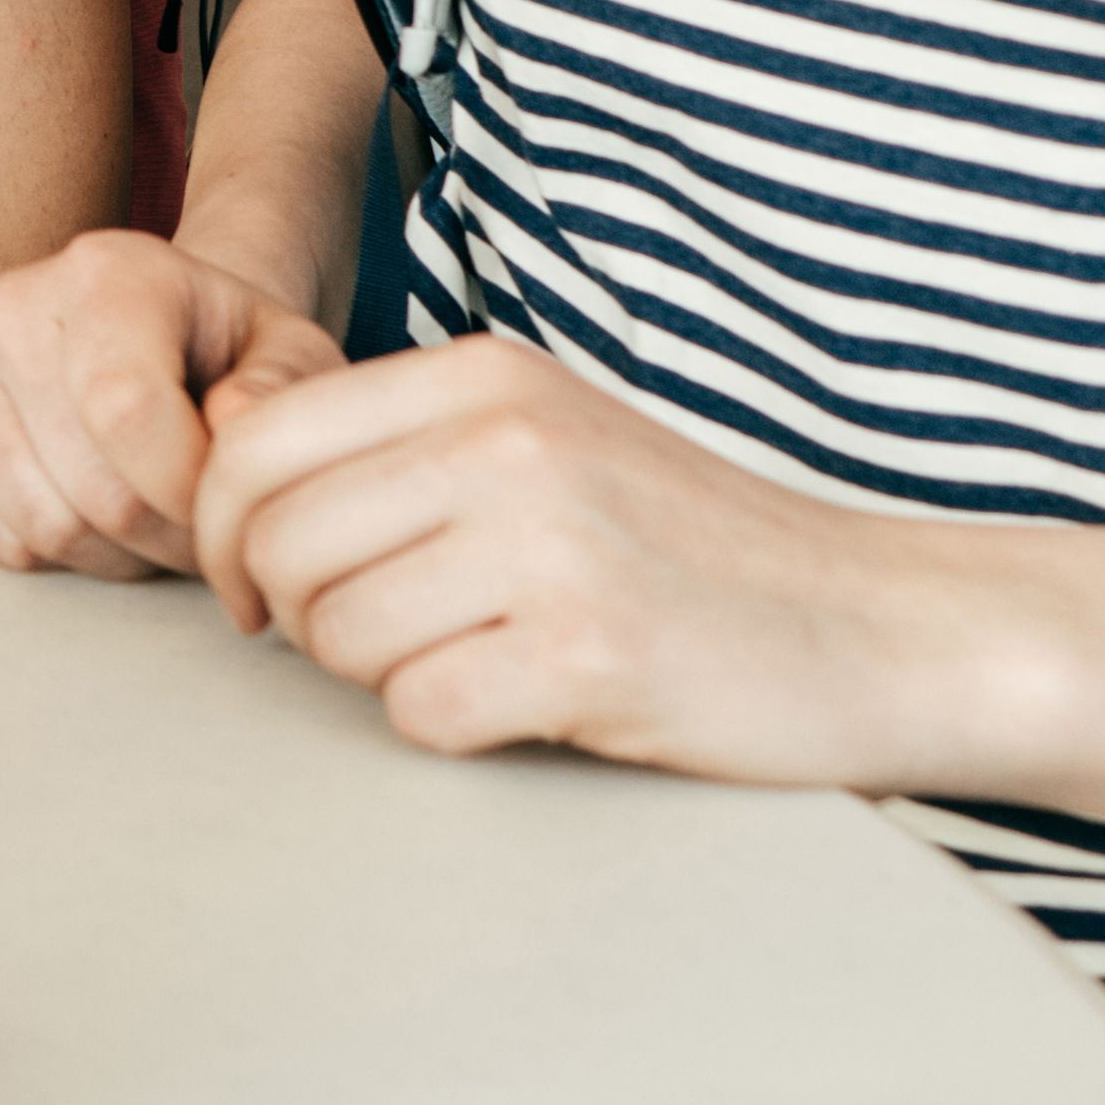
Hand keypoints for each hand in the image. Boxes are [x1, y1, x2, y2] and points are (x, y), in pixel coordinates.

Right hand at [0, 230, 342, 578]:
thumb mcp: (291, 354)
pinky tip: (100, 511)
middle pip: (93, 487)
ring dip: (120, 554)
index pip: (124, 409)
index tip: (227, 500)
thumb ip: (281, 388)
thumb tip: (230, 425)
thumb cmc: (227, 351)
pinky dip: (64, 554)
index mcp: (105, 272)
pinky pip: (2, 537)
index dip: (186, 487)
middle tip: (204, 519)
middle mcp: (14, 307)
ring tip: (158, 515)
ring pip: (46, 525)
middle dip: (169, 535)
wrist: (161, 339)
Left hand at [188, 334, 971, 787]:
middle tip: (380, 640)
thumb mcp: (544, 441)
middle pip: (272, 544)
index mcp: (482, 376)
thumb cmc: (689, 549)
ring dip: (385, 674)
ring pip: (336, 635)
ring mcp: (548, 544)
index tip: (262, 589)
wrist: (882, 626)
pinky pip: (421, 713)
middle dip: (295, 616)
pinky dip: (457, 728)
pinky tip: (532, 703)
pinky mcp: (588, 654)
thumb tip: (223, 475)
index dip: (223, 534)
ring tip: (483, 660)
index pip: (253, 443)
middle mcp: (506, 440)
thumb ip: (402, 445)